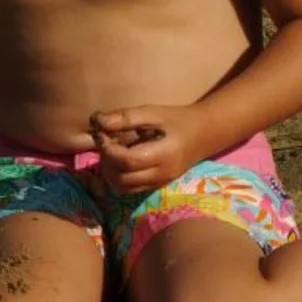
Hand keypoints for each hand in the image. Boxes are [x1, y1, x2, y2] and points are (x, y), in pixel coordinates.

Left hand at [89, 104, 212, 193]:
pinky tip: (121, 161)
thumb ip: (126, 118)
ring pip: (123, 189)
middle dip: (106, 162)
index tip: (101, 135)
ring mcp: (159, 183)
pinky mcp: (157, 186)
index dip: (108, 150)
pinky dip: (119, 178)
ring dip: (110, 173)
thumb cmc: (178, 120)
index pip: (127, 161)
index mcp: (163, 155)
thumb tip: (97, 121)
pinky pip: (131, 189)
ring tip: (112, 154)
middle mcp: (161, 174)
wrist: (204, 134)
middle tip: (105, 144)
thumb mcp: (153, 113)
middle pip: (122, 179)